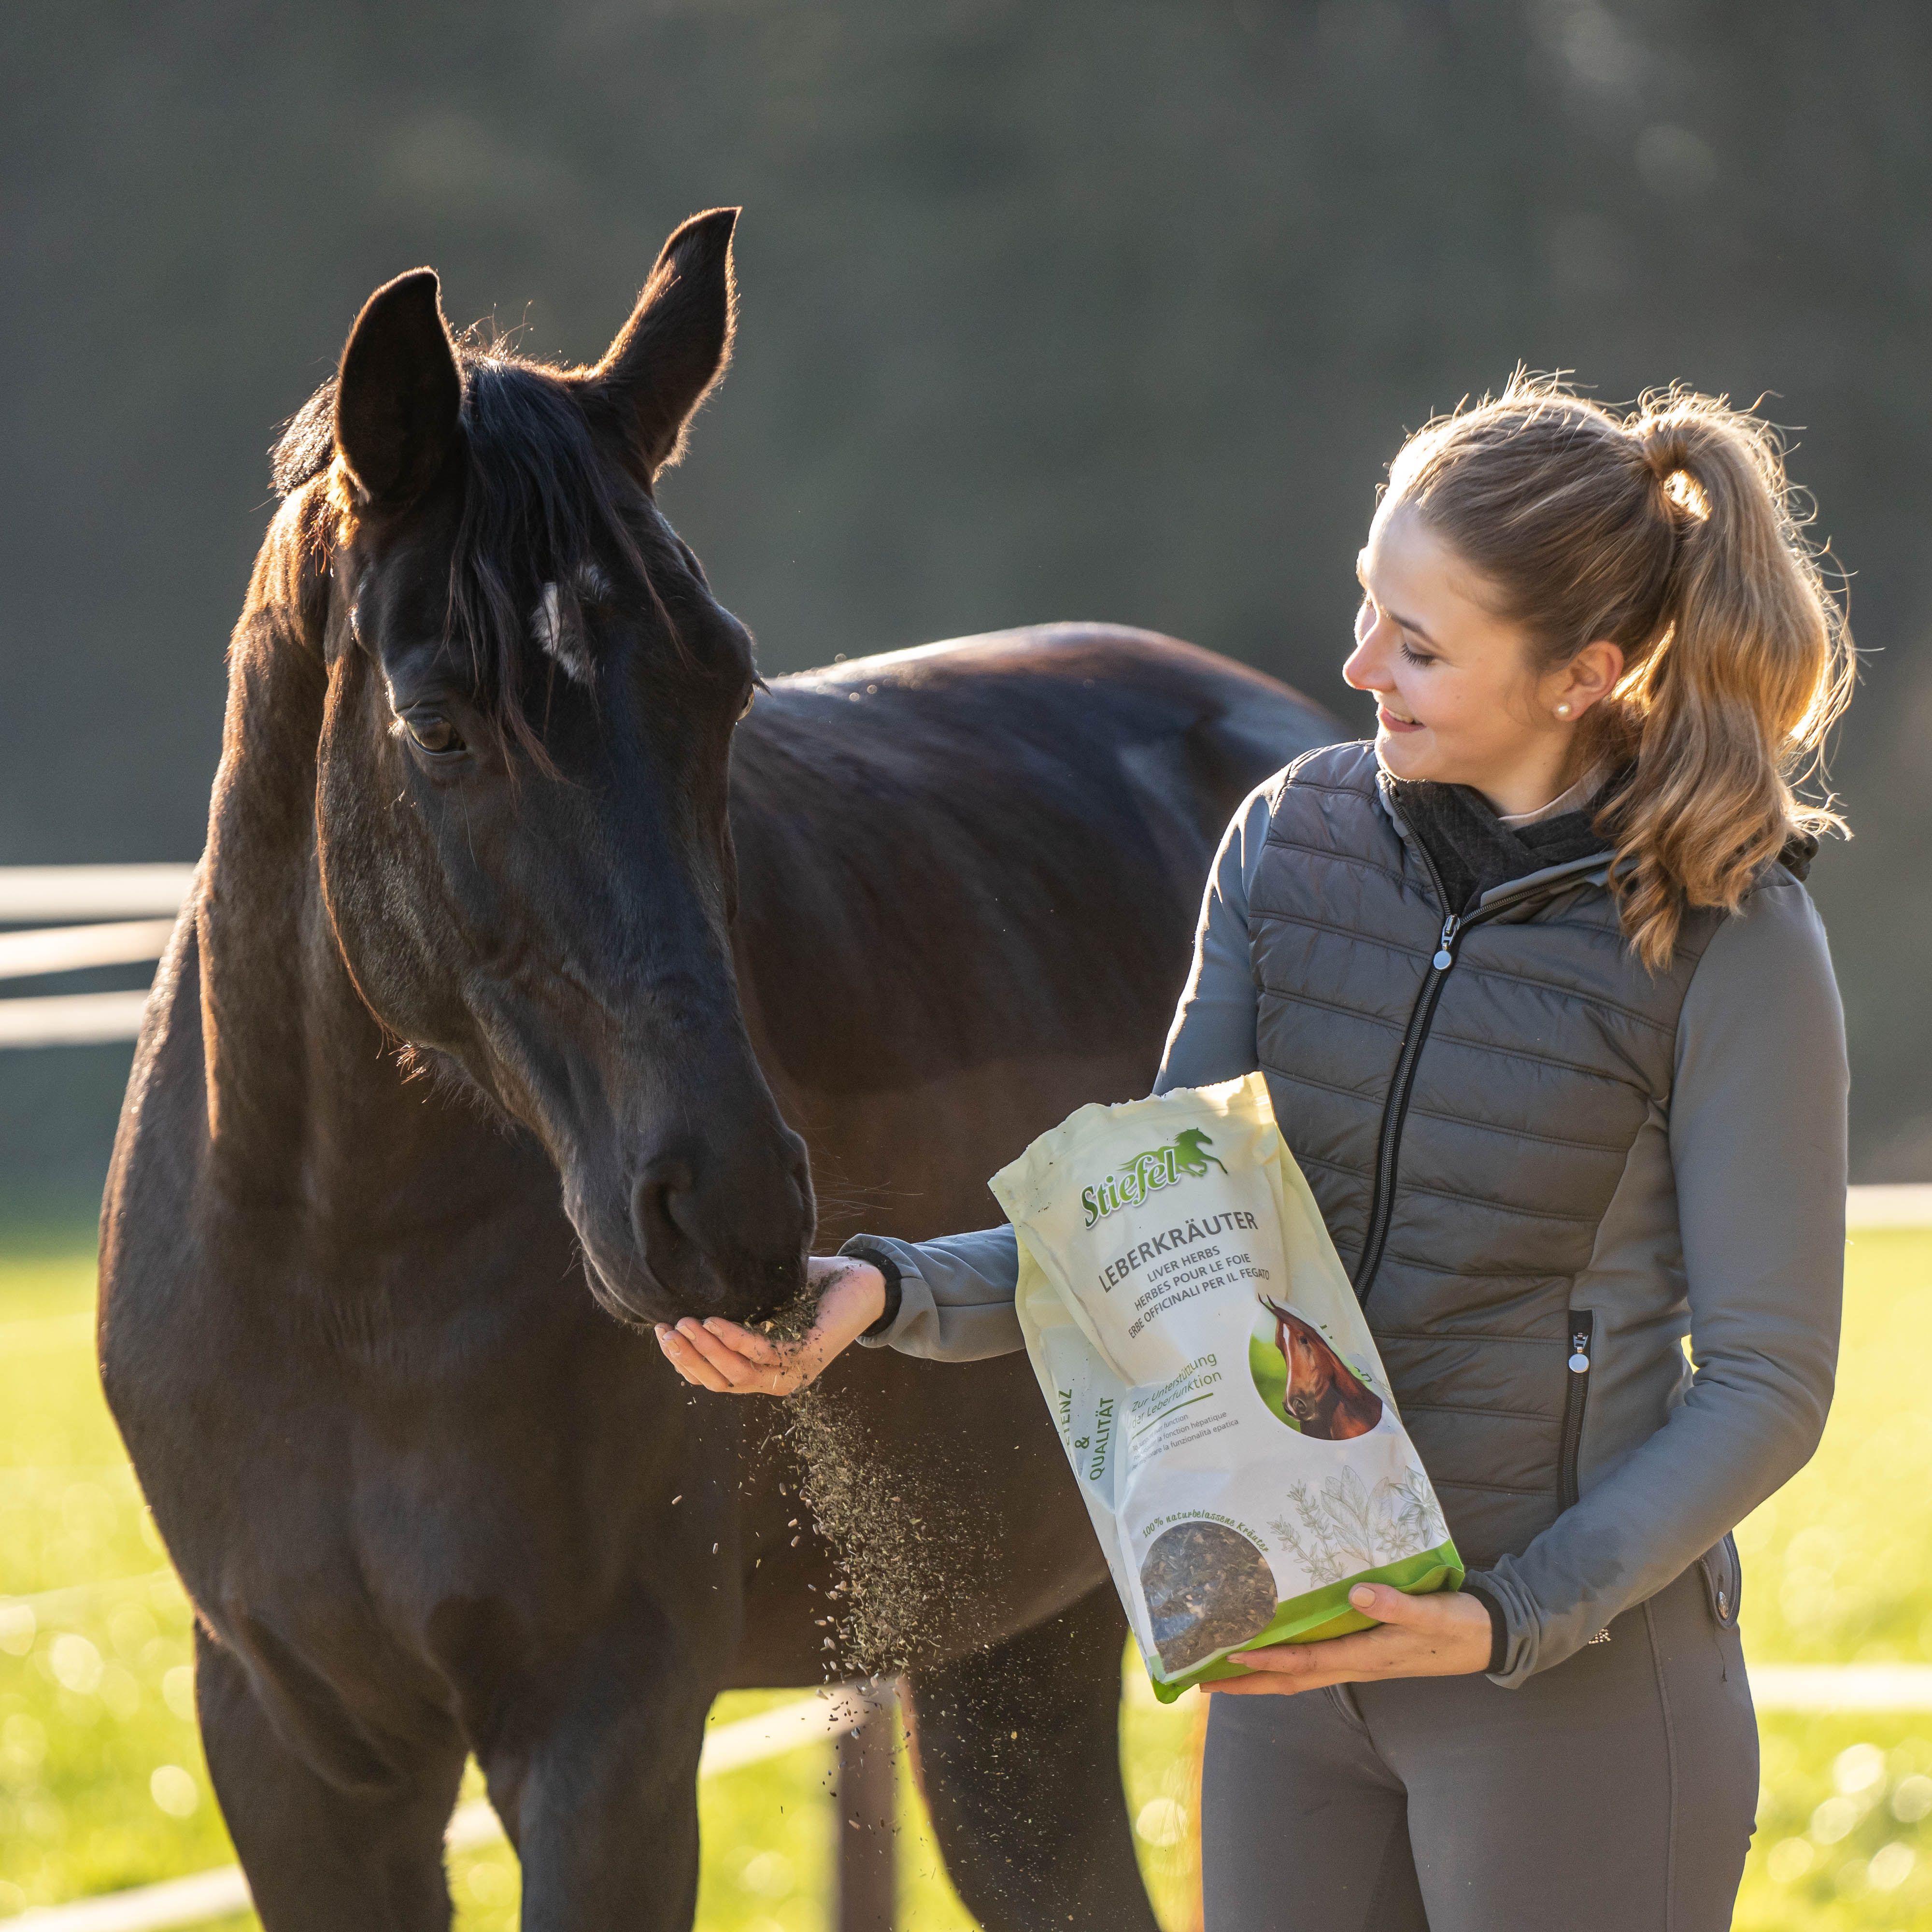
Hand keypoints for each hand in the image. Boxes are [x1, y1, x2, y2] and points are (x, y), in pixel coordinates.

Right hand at [654, 1256, 886, 1396]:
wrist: (864, 1282)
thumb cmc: (813, 1288)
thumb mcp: (765, 1300)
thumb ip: (735, 1305)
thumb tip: (692, 1290)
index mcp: (763, 1369)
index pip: (715, 1376)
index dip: (684, 1361)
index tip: (661, 1333)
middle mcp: (775, 1378)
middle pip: (720, 1382)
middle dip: (687, 1359)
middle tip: (663, 1332)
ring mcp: (793, 1371)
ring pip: (738, 1375)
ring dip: (706, 1352)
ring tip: (684, 1325)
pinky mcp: (809, 1355)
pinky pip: (764, 1354)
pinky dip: (735, 1340)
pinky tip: (714, 1323)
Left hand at [1202, 1584, 1492, 1696]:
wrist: (1488, 1636)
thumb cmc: (1457, 1624)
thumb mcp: (1430, 1612)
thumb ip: (1395, 1604)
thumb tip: (1355, 1593)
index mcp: (1367, 1656)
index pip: (1306, 1661)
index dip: (1268, 1660)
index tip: (1231, 1656)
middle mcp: (1357, 1664)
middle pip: (1292, 1679)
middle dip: (1249, 1683)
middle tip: (1204, 1683)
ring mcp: (1360, 1661)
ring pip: (1301, 1674)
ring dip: (1262, 1675)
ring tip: (1224, 1670)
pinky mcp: (1366, 1651)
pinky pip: (1316, 1662)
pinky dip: (1288, 1661)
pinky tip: (1274, 1648)